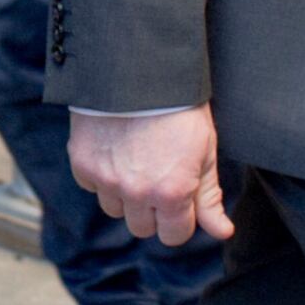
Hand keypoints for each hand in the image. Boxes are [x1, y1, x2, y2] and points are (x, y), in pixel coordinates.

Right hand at [68, 105, 234, 247]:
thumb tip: (222, 231)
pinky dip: (102, 174)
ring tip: (134, 160)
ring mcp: (106, 179)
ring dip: (124, 194)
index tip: (179, 198)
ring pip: (115, 209)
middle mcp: (137, 192)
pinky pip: (92, 186)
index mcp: (172, 192)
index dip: (180, 219)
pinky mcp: (82, 163)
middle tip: (156, 176)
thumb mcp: (204, 151)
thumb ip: (209, 197)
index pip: (174, 236)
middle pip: (142, 228)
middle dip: (152, 209)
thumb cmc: (179, 107)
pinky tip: (114, 149)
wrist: (138, 68)